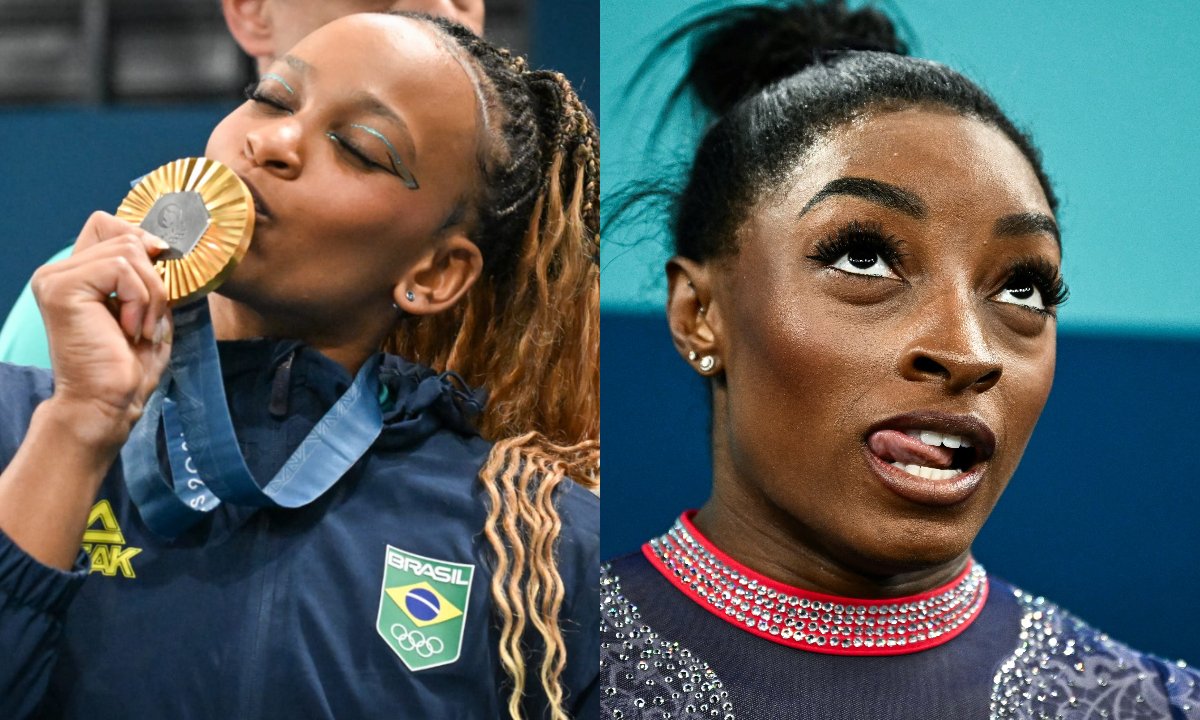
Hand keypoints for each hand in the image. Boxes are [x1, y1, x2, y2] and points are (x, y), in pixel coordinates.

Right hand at [30, 211, 172, 446]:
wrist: (107, 403)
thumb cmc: (128, 365)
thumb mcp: (148, 310)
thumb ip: (147, 273)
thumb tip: (161, 242)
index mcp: (76, 274)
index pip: (109, 224)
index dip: (141, 242)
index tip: (157, 278)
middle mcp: (58, 272)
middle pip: (125, 235)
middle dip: (153, 278)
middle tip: (146, 319)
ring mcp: (56, 278)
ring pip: (129, 250)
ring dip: (150, 294)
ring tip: (137, 328)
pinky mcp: (62, 289)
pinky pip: (122, 269)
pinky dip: (140, 300)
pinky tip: (128, 330)